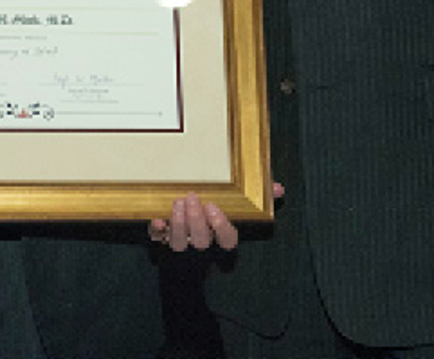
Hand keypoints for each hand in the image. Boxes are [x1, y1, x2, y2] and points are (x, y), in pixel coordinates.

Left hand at [147, 184, 283, 251]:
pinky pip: (158, 239)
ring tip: (177, 202)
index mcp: (221, 237)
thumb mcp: (238, 204)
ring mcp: (183, 244)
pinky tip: (156, 220)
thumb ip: (258, 196)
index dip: (221, 228)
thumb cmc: (216, 211)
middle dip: (197, 221)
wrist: (187, 231)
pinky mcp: (163, 239)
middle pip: (202, 241)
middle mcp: (203, 243)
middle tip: (192, 197)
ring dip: (178, 224)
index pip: (227, 241)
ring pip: (180, 243)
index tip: (214, 208)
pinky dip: (157, 230)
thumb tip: (277, 188)